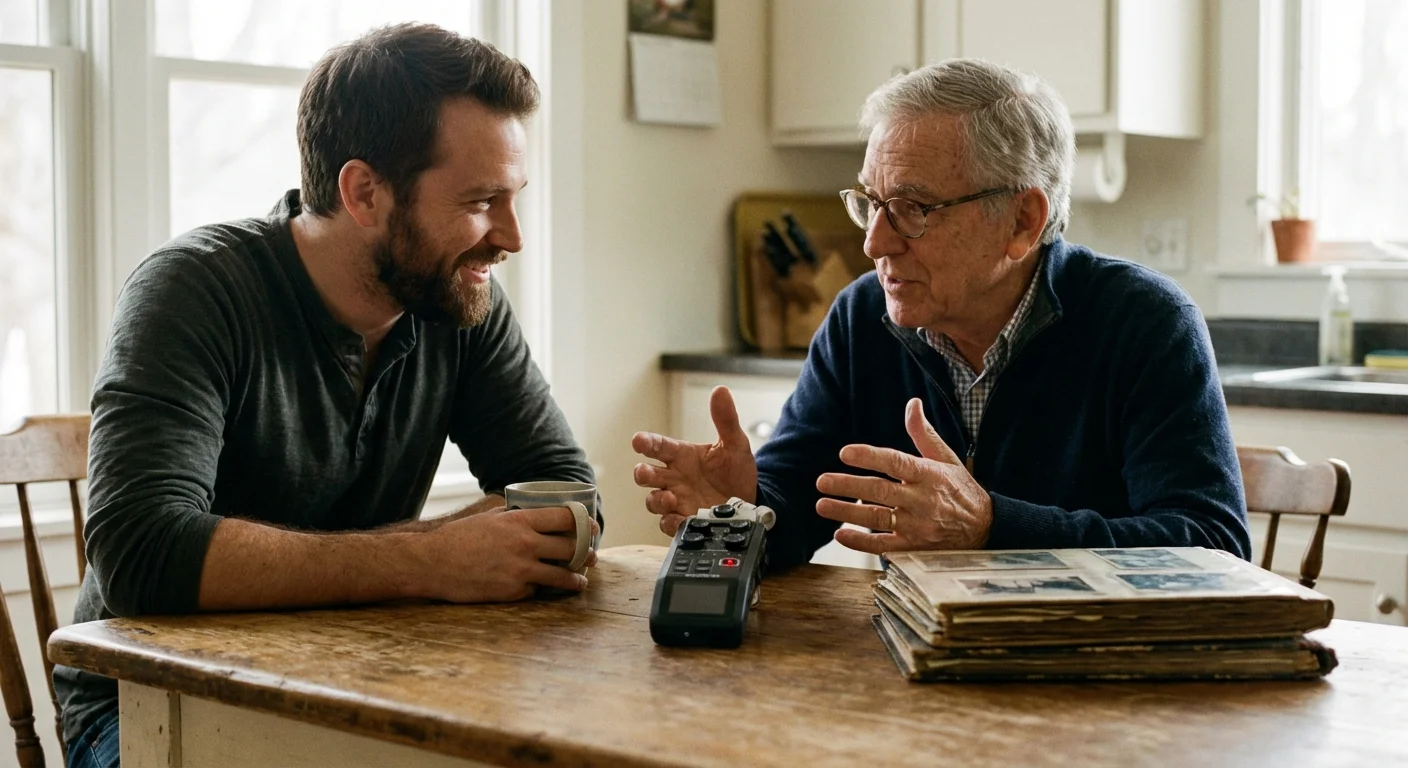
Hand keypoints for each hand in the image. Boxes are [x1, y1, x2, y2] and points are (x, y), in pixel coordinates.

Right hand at [408, 506, 599, 601]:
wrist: (432, 563)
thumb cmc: (459, 537)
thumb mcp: (491, 517)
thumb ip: (517, 515)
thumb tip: (540, 513)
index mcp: (520, 521)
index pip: (565, 518)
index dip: (584, 522)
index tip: (592, 527)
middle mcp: (525, 545)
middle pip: (572, 547)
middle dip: (587, 552)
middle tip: (593, 555)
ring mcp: (520, 571)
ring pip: (562, 575)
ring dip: (576, 578)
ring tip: (581, 580)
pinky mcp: (513, 592)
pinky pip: (537, 590)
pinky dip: (542, 589)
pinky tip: (547, 589)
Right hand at [632, 386, 757, 535]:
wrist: (751, 500)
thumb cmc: (736, 470)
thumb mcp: (735, 444)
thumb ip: (726, 419)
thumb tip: (721, 390)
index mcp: (681, 456)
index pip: (658, 446)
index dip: (646, 442)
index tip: (638, 440)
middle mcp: (674, 478)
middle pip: (646, 474)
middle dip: (642, 473)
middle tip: (645, 472)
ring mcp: (677, 500)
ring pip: (653, 501)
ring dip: (657, 500)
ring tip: (670, 498)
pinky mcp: (685, 520)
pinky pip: (669, 523)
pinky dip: (670, 522)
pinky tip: (679, 519)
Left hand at [815, 398, 991, 553]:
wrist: (986, 529)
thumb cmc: (961, 490)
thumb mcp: (947, 458)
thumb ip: (923, 433)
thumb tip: (912, 403)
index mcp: (929, 475)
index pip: (896, 462)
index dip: (869, 457)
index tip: (844, 453)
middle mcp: (922, 500)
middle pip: (880, 491)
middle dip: (849, 485)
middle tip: (822, 481)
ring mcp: (918, 526)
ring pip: (877, 518)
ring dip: (847, 512)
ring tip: (822, 505)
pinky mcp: (915, 548)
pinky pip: (884, 546)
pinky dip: (861, 542)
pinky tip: (840, 535)